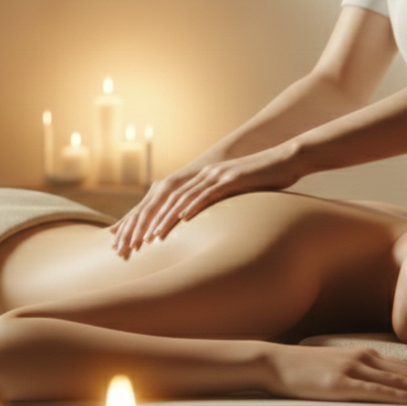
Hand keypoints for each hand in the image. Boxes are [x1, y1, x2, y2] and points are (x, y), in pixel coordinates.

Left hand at [110, 144, 301, 257]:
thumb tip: (196, 228)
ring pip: (180, 199)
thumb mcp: (230, 197)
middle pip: (160, 201)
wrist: (286, 160)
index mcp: (193, 181)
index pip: (157, 203)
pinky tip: (181, 220)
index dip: (137, 220)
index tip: (120, 240)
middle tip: (125, 246)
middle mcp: (198, 176)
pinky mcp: (231, 178)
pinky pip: (207, 194)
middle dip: (140, 224)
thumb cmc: (260, 181)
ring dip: (162, 220)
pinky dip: (193, 206)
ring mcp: (213, 176)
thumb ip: (211, 207)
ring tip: (148, 239)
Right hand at [265, 344, 406, 404]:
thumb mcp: (335, 368)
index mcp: (365, 355)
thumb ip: (357, 376)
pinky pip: (378, 390)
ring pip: (400, 381)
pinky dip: (400, 395)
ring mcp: (355, 370)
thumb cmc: (302, 369)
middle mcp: (365, 359)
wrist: (275, 361)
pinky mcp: (343, 383)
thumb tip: (376, 389)